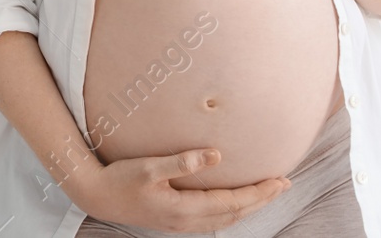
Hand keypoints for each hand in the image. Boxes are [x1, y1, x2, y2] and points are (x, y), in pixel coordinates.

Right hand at [73, 147, 290, 231]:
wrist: (97, 197)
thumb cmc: (119, 179)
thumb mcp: (148, 167)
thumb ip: (182, 162)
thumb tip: (216, 155)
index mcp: (185, 209)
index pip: (233, 202)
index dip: (259, 192)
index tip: (280, 180)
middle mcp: (188, 222)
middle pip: (235, 214)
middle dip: (261, 200)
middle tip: (283, 184)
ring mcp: (181, 224)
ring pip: (226, 219)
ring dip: (249, 206)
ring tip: (265, 192)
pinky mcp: (175, 221)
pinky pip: (214, 219)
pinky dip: (231, 210)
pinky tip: (232, 202)